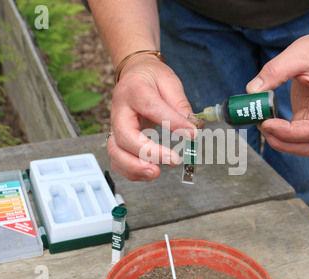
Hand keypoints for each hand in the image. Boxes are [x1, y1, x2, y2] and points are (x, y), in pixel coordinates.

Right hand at [107, 54, 196, 180]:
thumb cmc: (151, 78)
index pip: (151, 108)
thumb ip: (180, 105)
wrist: (134, 74)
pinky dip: (130, 171)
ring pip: (115, 152)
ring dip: (134, 167)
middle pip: (125, 136)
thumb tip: (193, 128)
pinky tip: (148, 172)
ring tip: (155, 173)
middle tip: (172, 160)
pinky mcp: (117, 138)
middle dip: (147, 153)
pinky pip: (117, 159)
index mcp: (134, 90)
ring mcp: (115, 126)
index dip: (172, 123)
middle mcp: (120, 110)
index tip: (192, 134)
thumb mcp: (169, 82)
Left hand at [247, 27, 308, 156]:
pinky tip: (269, 122)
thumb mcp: (296, 54)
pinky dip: (283, 135)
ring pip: (307, 147)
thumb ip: (273, 71)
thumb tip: (251, 91)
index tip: (266, 123)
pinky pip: (300, 137)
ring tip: (263, 125)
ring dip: (283, 143)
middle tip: (261, 127)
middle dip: (283, 143)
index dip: (288, 133)